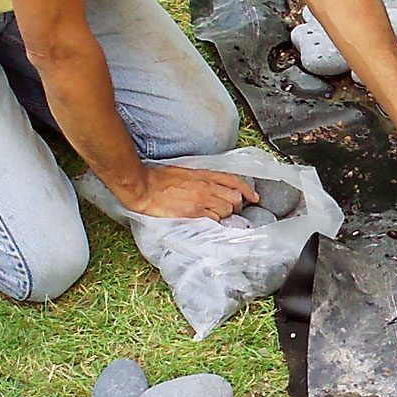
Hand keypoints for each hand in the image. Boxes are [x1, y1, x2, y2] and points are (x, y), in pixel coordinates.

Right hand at [121, 163, 257, 219]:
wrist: (143, 187)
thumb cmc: (158, 179)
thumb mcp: (184, 172)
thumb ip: (200, 179)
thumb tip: (211, 187)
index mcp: (204, 174)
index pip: (234, 180)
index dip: (247, 190)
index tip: (254, 197)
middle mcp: (206, 186)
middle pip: (235, 197)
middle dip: (236, 206)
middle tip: (230, 211)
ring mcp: (201, 200)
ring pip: (226, 210)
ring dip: (223, 216)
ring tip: (212, 217)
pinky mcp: (193, 213)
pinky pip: (213, 220)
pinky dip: (213, 223)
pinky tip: (205, 223)